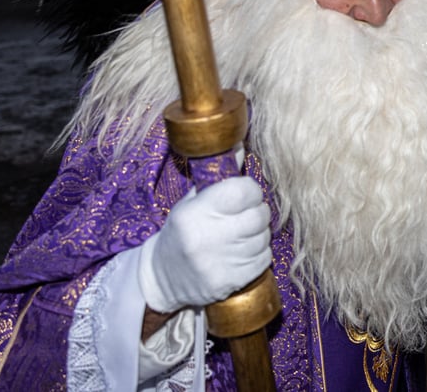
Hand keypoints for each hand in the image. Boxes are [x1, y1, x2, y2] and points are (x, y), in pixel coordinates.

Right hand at [138, 176, 271, 314]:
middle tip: (244, 215)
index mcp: (196, 212)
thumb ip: (218, 176)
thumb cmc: (182, 232)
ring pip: (263, 237)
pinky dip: (258, 253)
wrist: (163, 278)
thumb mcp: (192, 200)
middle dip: (257, 211)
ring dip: (258, 233)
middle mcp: (208, 237)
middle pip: (259, 214)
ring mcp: (220, 262)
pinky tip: (241, 252)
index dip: (250, 190)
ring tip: (240, 235)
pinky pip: (263, 258)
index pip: (243, 190)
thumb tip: (239, 144)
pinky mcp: (230, 282)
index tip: (245, 193)